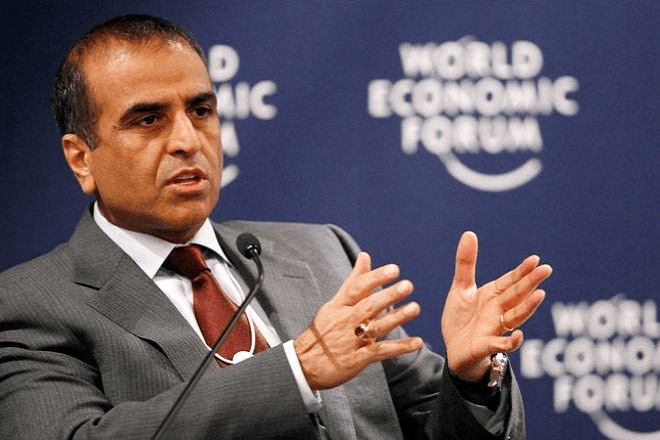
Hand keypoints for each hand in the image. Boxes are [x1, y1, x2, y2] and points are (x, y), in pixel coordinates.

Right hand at [294, 252, 423, 389]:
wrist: (303, 365)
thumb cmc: (323, 331)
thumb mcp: (334, 304)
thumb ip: (354, 280)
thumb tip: (365, 255)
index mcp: (338, 306)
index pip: (357, 288)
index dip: (375, 278)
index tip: (394, 269)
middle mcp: (344, 321)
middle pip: (368, 306)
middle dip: (388, 296)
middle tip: (407, 285)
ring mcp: (350, 341)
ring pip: (375, 327)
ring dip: (396, 318)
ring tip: (415, 308)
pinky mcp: (356, 360)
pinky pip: (380, 352)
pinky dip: (399, 347)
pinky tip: (417, 342)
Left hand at [441, 231, 551, 381]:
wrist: (454, 350)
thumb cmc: (462, 319)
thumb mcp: (461, 288)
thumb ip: (466, 263)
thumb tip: (469, 233)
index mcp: (493, 295)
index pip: (511, 281)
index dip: (522, 271)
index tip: (535, 259)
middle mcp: (498, 311)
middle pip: (516, 295)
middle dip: (530, 283)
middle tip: (546, 270)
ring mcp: (495, 328)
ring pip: (515, 317)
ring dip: (527, 307)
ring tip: (540, 295)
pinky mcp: (486, 346)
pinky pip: (501, 345)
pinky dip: (511, 342)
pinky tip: (519, 336)